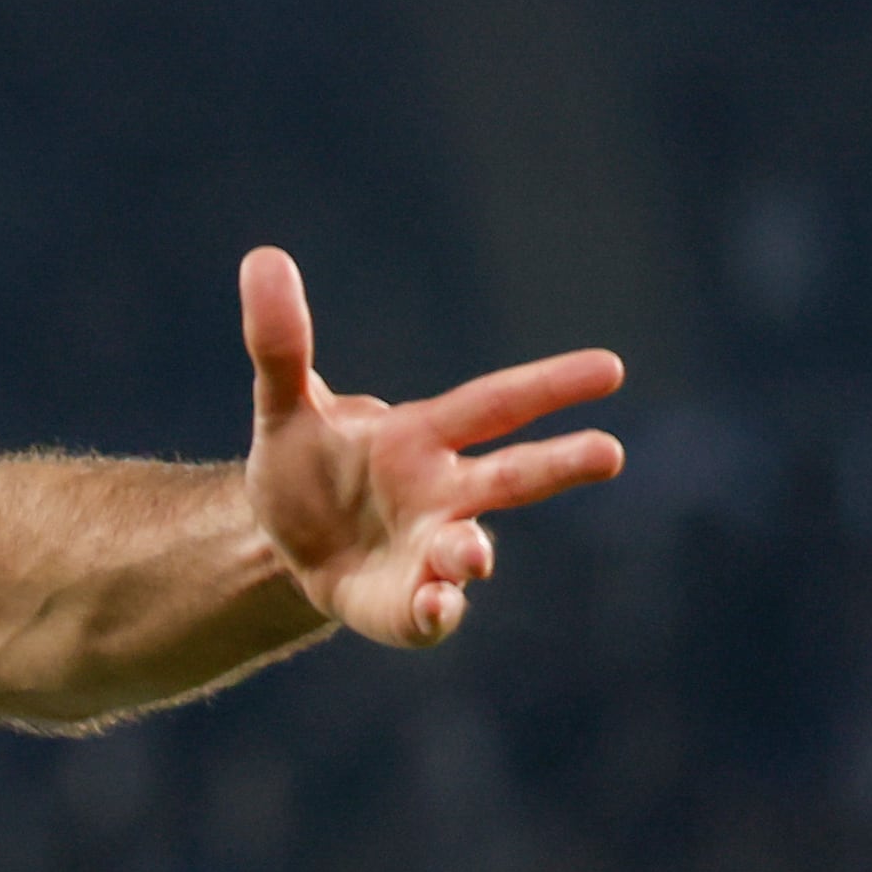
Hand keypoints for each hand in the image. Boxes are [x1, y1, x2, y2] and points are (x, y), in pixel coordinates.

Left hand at [239, 246, 624, 645]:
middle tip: (610, 452)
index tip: (610, 367)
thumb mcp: (284, 406)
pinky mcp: (402, 606)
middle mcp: (443, 494)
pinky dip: (436, 612)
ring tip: (472, 557)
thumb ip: (281, 344)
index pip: (494, 404)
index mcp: (423, 438)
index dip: (549, 386)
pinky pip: (427, 614)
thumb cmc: (308, 464)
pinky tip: (436, 607)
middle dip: (560, 465)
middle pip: (510, 477)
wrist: (283, 541)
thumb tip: (261, 257)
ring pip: (468, 551)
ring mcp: (428, 553)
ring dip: (474, 553)